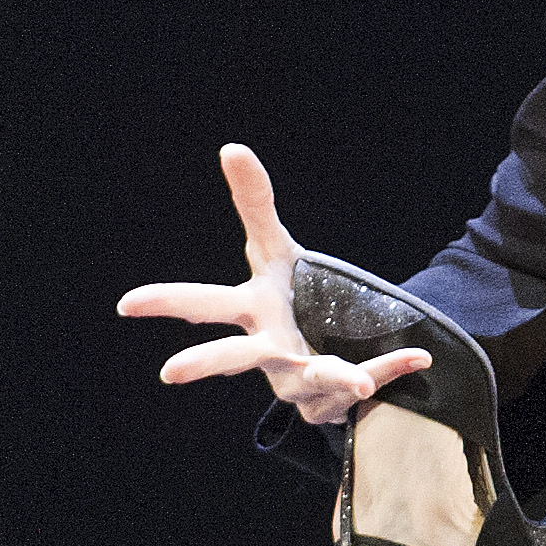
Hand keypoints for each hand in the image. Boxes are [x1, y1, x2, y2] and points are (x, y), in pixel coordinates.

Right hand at [115, 143, 430, 425]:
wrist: (320, 358)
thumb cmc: (286, 298)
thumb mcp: (275, 249)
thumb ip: (256, 202)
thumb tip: (231, 147)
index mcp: (249, 313)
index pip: (201, 302)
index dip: (164, 301)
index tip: (127, 303)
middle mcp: (266, 350)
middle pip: (232, 357)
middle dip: (204, 363)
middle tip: (169, 371)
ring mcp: (296, 380)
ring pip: (314, 378)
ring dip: (335, 376)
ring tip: (357, 380)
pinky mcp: (332, 397)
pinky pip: (367, 377)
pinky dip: (391, 367)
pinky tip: (418, 358)